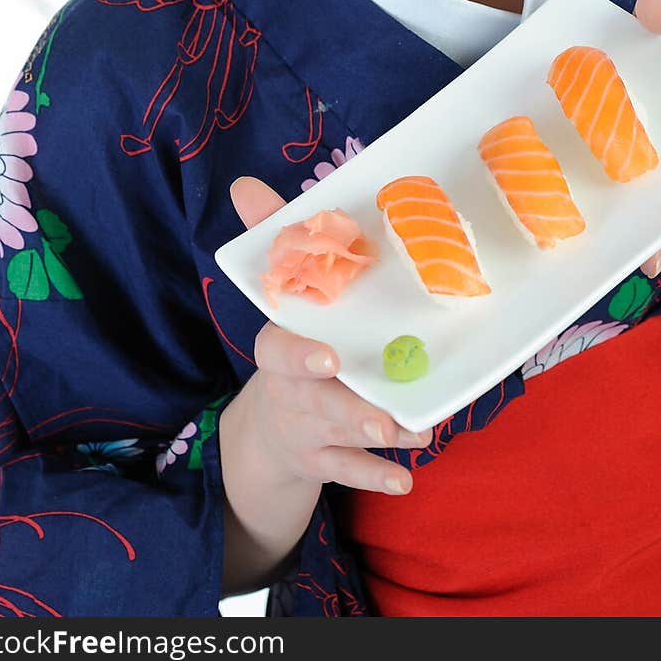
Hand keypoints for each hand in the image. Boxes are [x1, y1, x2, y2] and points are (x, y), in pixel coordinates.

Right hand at [226, 176, 431, 497]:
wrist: (270, 427)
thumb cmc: (290, 339)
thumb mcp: (279, 291)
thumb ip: (271, 239)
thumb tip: (243, 182)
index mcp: (281, 347)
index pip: (278, 352)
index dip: (301, 356)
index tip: (329, 357)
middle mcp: (293, 392)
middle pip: (317, 402)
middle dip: (349, 409)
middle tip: (384, 414)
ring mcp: (310, 429)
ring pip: (343, 437)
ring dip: (379, 437)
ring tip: (417, 434)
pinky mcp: (326, 459)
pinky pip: (351, 472)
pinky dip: (377, 476)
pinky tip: (405, 479)